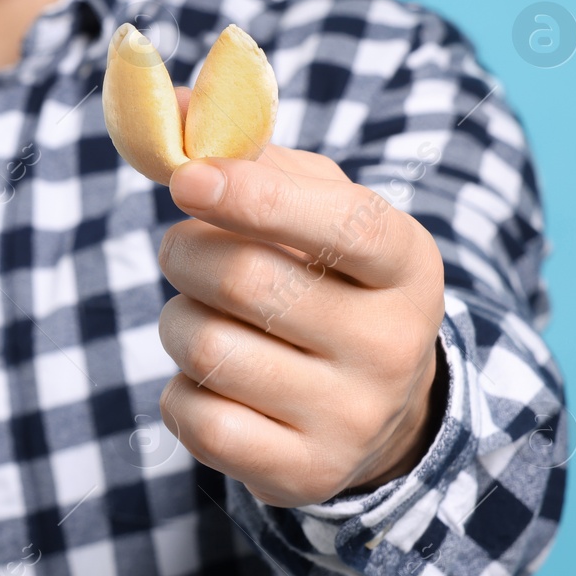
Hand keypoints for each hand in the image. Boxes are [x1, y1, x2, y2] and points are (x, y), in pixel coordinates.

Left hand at [156, 141, 446, 506]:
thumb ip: (245, 150)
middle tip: (183, 248)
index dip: (256, 196)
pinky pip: (193, 417)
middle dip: (185, 253)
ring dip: (177, 320)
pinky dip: (179, 390)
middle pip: (245, 282)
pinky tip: (216, 383)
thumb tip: (168, 101)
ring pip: (206, 348)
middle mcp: (393, 346)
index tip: (186, 178)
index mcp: (407, 264)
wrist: (376, 411)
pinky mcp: (303, 474)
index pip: (342, 224)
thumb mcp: (311, 208)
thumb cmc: (326, 280)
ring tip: (207, 318)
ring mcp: (351, 418)